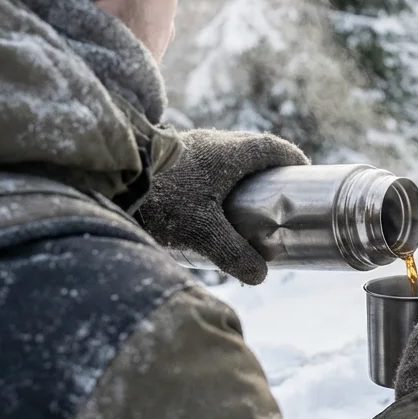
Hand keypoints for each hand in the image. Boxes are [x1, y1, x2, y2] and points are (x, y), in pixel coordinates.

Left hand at [136, 129, 307, 284]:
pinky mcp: (171, 157)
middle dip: (269, 173)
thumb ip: (234, 255)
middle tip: (278, 197)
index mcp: (231, 151)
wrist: (112, 178)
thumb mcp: (202, 232)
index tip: (304, 177)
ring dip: (241, 176)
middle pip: (253, 152)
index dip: (293, 161)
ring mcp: (191, 146)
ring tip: (245, 206)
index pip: (274, 148)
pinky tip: (209, 205)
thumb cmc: (163, 199)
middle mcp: (214, 142)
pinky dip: (218, 180)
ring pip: (227, 157)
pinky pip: (206, 164)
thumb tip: (261, 276)